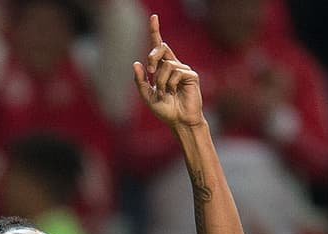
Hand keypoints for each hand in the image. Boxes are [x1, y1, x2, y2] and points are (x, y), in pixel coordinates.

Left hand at [131, 14, 203, 128]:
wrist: (180, 122)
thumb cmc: (166, 110)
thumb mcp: (147, 96)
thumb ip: (140, 81)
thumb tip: (136, 63)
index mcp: (162, 68)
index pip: (158, 46)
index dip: (155, 31)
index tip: (153, 16)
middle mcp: (173, 65)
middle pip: (161, 48)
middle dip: (153, 57)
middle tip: (150, 71)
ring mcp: (183, 69)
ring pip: (167, 64)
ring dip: (160, 81)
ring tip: (164, 93)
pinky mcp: (191, 76)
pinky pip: (176, 72)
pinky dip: (170, 83)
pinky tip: (173, 92)